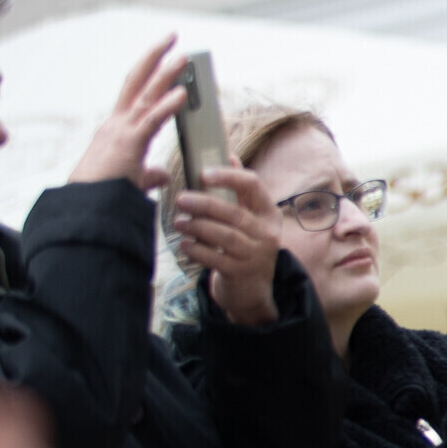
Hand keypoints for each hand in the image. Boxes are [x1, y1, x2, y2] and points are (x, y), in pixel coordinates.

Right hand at [66, 36, 189, 189]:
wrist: (86, 208)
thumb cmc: (105, 196)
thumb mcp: (133, 181)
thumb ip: (149, 174)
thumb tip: (162, 174)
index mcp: (117, 129)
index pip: (134, 93)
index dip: (149, 73)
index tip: (163, 57)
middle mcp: (117, 123)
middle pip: (136, 80)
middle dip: (155, 57)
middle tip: (172, 37)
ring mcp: (121, 131)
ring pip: (145, 94)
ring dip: (166, 74)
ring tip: (183, 56)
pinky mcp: (128, 144)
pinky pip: (151, 120)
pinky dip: (167, 105)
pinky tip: (182, 93)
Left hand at [170, 166, 285, 328]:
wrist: (252, 291)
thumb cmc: (245, 247)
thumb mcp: (251, 219)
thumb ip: (240, 191)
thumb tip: (229, 156)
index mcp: (268, 213)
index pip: (253, 186)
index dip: (228, 177)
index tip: (203, 174)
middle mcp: (267, 233)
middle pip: (234, 213)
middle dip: (204, 204)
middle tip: (180, 199)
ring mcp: (255, 255)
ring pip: (224, 236)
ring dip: (197, 227)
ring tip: (178, 222)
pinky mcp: (240, 273)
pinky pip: (215, 258)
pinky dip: (196, 250)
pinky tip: (184, 244)